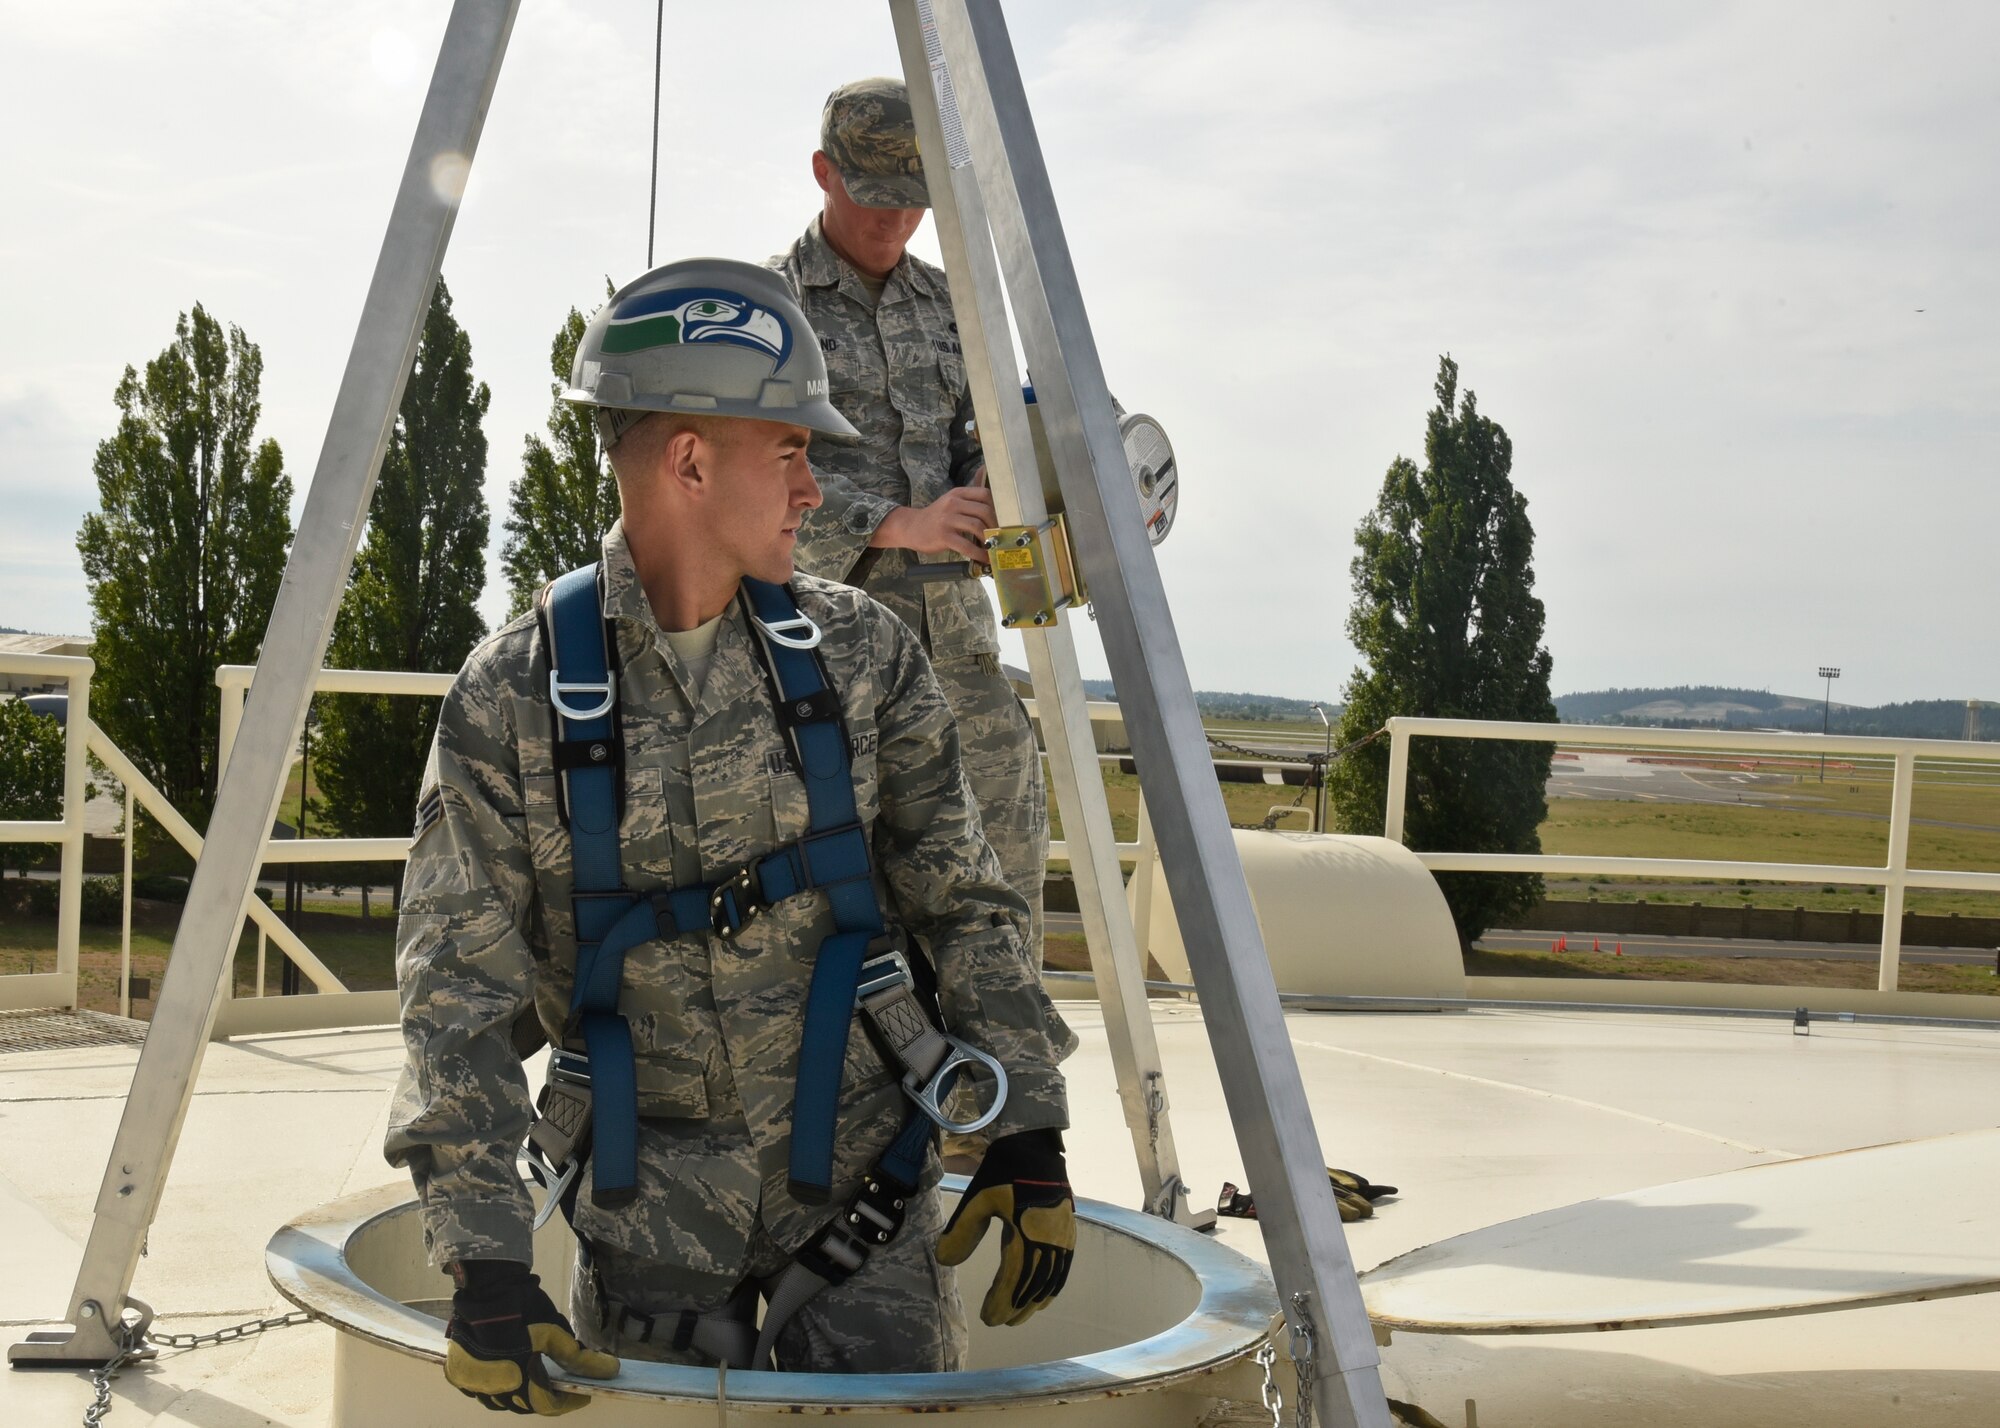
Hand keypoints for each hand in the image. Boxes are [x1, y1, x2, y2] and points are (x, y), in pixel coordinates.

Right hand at [444, 1260, 618, 1414]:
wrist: (486, 1288)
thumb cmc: (524, 1309)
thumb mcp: (556, 1334)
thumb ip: (581, 1358)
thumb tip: (610, 1371)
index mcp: (519, 1381)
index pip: (548, 1405)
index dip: (568, 1402)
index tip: (582, 1393)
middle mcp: (493, 1390)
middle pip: (525, 1405)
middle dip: (546, 1397)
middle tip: (561, 1384)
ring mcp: (473, 1383)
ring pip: (502, 1401)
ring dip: (521, 1395)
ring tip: (537, 1379)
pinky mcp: (459, 1373)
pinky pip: (482, 1391)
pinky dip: (498, 1387)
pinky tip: (508, 1374)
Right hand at [873, 487, 995, 563]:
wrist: (911, 527)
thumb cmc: (936, 518)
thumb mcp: (951, 502)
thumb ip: (969, 502)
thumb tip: (995, 505)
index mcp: (958, 494)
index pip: (985, 494)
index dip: (997, 507)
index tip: (1002, 519)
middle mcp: (953, 503)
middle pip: (984, 511)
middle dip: (995, 526)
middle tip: (999, 536)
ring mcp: (947, 519)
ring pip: (977, 527)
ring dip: (989, 540)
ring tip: (993, 548)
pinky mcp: (944, 536)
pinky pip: (967, 545)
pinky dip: (978, 553)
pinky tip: (983, 558)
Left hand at [936, 1128, 1073, 1326]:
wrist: (1035, 1146)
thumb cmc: (1004, 1171)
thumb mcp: (978, 1198)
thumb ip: (962, 1230)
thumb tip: (945, 1261)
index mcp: (1028, 1232)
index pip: (1014, 1278)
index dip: (1001, 1301)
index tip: (987, 1318)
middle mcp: (1050, 1239)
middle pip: (1034, 1284)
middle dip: (1017, 1306)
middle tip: (999, 1321)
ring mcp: (1063, 1236)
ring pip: (1051, 1280)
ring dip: (1035, 1301)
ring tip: (1018, 1316)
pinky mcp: (1069, 1231)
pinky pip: (1064, 1267)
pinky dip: (1053, 1287)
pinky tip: (1044, 1296)